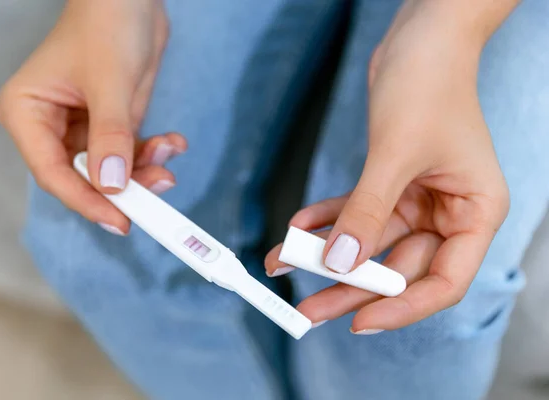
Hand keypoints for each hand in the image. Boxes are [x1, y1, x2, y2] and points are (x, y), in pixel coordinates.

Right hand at [0, 0, 179, 234]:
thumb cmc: (107, 23)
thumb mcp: (109, 82)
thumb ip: (111, 135)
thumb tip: (112, 184)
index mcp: (27, 113)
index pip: (52, 172)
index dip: (86, 200)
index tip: (120, 219)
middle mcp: (49, 125)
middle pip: (82, 177)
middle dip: (122, 186)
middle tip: (158, 189)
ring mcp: (81, 127)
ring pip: (110, 171)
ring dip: (144, 170)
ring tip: (169, 152)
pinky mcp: (109, 125)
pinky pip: (129, 153)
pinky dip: (152, 154)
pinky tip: (172, 141)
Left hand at [265, 2, 509, 331]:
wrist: (420, 39)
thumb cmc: (429, 86)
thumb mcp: (396, 155)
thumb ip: (367, 212)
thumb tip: (340, 262)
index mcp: (475, 213)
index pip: (444, 281)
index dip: (402, 307)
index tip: (358, 320)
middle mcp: (450, 213)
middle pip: (399, 267)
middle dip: (351, 286)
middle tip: (309, 309)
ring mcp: (419, 199)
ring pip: (371, 242)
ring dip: (328, 254)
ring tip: (287, 265)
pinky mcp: (391, 184)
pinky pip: (355, 211)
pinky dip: (327, 218)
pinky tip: (298, 229)